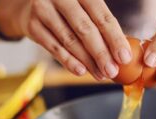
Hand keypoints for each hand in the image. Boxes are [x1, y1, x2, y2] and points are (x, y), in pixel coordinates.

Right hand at [0, 0, 131, 79]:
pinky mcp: (32, 25)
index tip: (124, 58)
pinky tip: (81, 71)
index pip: (102, 16)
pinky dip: (68, 61)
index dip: (115, 39)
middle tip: (112, 71)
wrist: (31, 6)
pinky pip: (54, 47)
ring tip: (100, 75)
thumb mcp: (85, 8)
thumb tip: (122, 54)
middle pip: (85, 29)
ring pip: (70, 40)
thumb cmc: (69, 9)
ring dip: (87, 61)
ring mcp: (44, 9)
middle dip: (101, 54)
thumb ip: (101, 25)